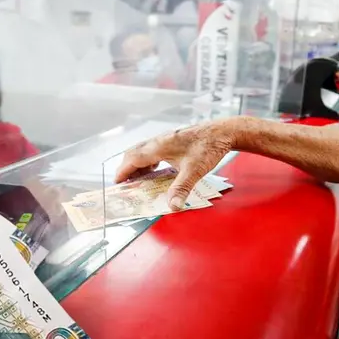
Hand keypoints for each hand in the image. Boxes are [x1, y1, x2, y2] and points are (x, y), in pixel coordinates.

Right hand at [116, 120, 235, 209]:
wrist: (222, 132)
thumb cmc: (208, 147)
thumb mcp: (194, 171)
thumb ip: (181, 188)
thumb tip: (173, 206)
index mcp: (159, 146)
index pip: (132, 159)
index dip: (122, 171)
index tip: (116, 184)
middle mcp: (159, 141)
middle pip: (134, 153)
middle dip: (127, 169)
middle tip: (126, 184)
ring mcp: (166, 139)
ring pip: (143, 151)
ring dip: (138, 164)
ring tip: (139, 180)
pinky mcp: (173, 140)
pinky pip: (153, 150)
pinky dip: (149, 161)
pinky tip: (157, 169)